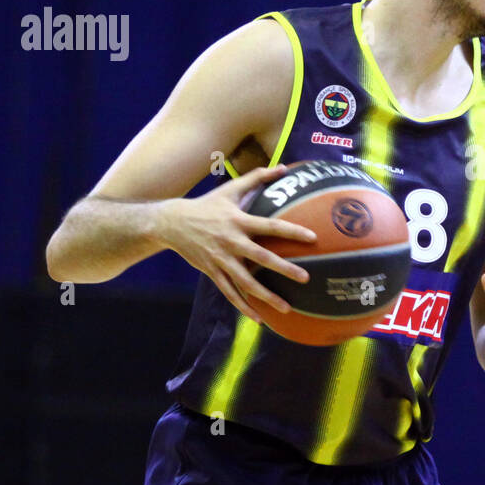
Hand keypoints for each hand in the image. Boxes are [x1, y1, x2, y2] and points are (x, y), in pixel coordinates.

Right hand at [159, 164, 315, 322]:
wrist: (172, 223)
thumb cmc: (208, 205)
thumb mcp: (231, 189)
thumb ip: (257, 177)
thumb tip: (283, 166)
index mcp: (239, 221)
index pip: (271, 226)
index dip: (292, 232)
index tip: (313, 238)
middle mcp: (231, 241)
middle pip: (261, 257)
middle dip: (284, 268)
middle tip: (306, 277)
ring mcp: (221, 259)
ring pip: (246, 282)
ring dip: (266, 296)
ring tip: (287, 307)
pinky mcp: (212, 272)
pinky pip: (230, 293)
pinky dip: (244, 306)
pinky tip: (259, 318)